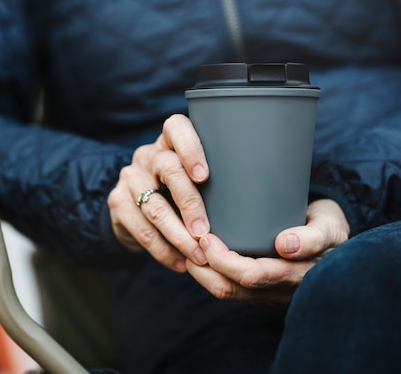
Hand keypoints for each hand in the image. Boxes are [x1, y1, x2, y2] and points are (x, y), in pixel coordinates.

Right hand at [107, 114, 210, 271]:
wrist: (136, 212)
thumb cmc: (181, 195)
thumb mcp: (196, 182)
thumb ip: (216, 182)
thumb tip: (258, 203)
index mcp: (170, 142)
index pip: (176, 128)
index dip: (190, 148)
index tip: (205, 176)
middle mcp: (148, 155)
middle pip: (167, 169)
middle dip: (190, 204)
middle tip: (205, 233)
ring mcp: (129, 177)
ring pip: (154, 206)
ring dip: (178, 236)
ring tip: (198, 255)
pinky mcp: (117, 201)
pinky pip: (141, 228)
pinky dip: (162, 250)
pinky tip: (179, 263)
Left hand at [185, 199, 349, 302]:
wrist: (332, 234)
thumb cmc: (327, 226)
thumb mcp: (328, 227)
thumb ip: (312, 237)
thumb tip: (285, 246)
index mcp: (294, 276)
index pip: (251, 277)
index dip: (224, 261)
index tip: (206, 238)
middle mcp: (276, 290)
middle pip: (231, 288)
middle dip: (204, 268)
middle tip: (188, 240)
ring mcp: (265, 292)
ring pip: (225, 291)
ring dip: (201, 273)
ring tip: (185, 248)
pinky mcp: (256, 287)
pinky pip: (227, 287)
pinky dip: (207, 273)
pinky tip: (194, 256)